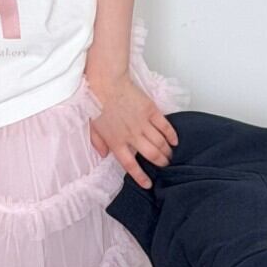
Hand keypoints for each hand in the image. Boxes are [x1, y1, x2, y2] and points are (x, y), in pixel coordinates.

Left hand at [88, 70, 177, 188]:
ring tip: (170, 156)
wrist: (106, 83)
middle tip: (165, 166)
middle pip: (151, 155)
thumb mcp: (92, 127)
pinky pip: (165, 126)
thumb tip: (103, 154)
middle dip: (160, 163)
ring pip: (160, 143)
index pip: (130, 165)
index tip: (148, 184)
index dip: (140, 176)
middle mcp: (132, 136)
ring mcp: (143, 123)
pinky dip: (172, 135)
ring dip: (166, 151)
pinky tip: (175, 141)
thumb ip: (98, 143)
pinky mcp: (151, 111)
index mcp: (116, 142)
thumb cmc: (96, 103)